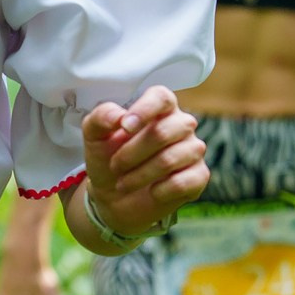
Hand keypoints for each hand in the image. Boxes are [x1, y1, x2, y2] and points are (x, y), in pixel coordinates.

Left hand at [80, 85, 208, 238]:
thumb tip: (118, 116)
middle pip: (162, 133)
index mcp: (159, 108)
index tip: (124, 127)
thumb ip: (100, 118)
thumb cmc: (108, 159)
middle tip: (115, 166)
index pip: (162, 97)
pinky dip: (158, 191)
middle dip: (130, 154)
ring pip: (170, 159)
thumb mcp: (94, 137)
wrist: (115, 197)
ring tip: (124, 183)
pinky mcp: (199, 176)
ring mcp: (193, 149)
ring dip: (139, 175)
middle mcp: (181, 125)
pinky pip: (181, 182)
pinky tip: (151, 191)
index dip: (144, 110)